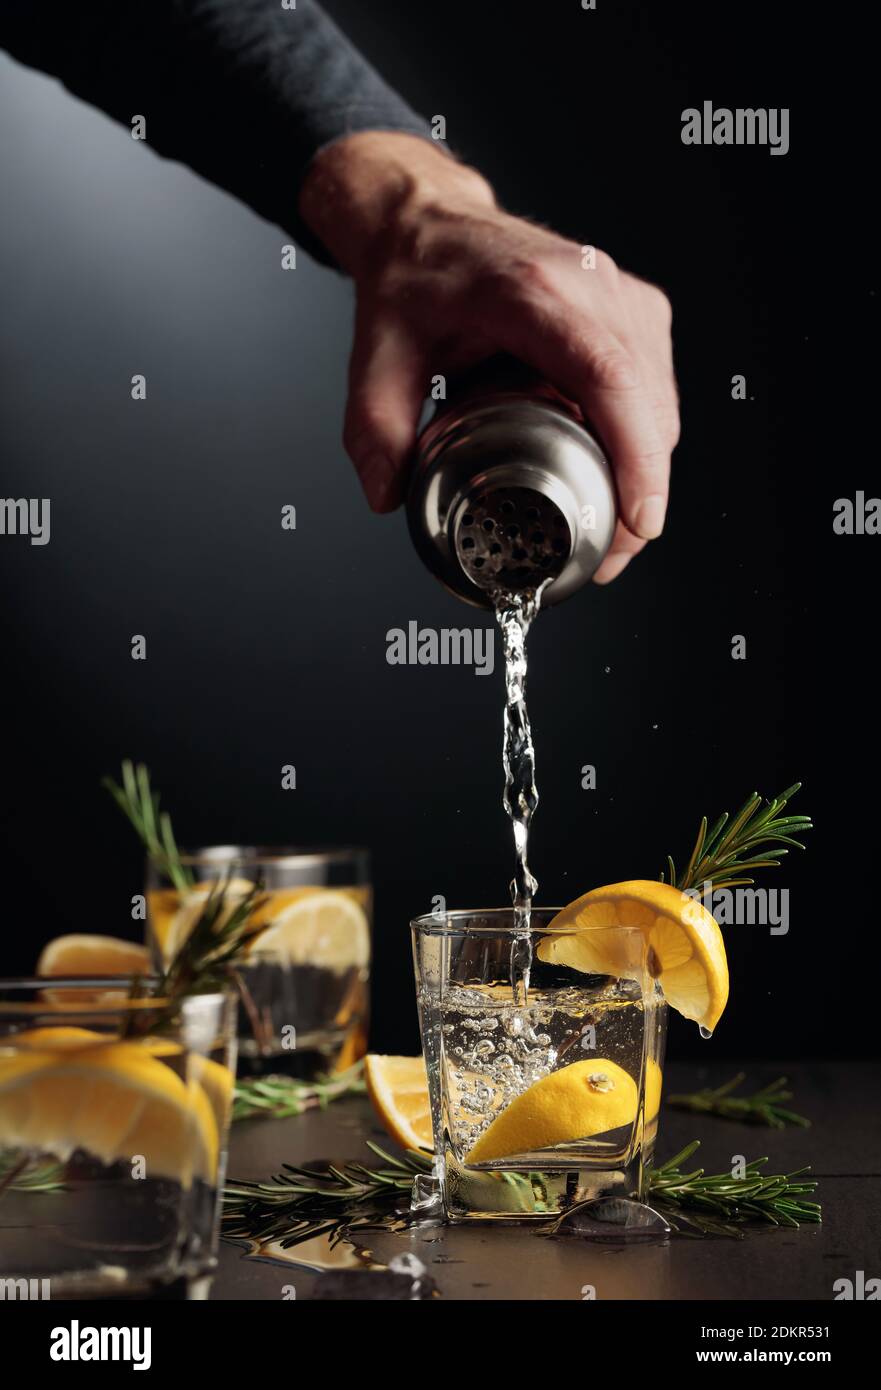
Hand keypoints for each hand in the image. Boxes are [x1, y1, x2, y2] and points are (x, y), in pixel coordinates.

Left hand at [299, 133, 678, 582]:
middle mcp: (593, 287)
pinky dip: (645, 438)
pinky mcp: (635, 310)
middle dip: (643, 489)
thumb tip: (385, 494)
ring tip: (614, 528)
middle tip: (611, 555)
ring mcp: (622, 296)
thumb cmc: (415, 275)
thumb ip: (373, 427)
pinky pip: (656, 387)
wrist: (431, 221)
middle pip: (648, 402)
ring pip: (661, 401)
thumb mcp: (378, 352)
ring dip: (648, 468)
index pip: (610, 378)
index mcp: (535, 295)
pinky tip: (617, 475)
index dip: (636, 454)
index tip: (640, 516)